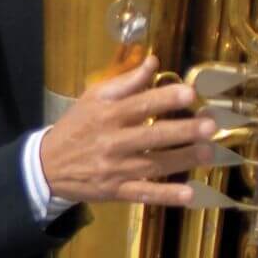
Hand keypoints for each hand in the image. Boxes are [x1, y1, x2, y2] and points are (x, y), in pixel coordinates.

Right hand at [40, 56, 218, 206]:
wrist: (47, 165)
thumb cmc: (76, 126)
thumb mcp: (93, 98)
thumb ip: (125, 82)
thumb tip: (153, 62)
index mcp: (108, 114)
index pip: (140, 104)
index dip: (165, 98)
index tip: (190, 93)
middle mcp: (113, 141)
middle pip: (153, 136)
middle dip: (183, 131)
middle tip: (210, 126)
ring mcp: (116, 168)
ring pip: (154, 164)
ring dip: (184, 160)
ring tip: (210, 153)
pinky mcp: (117, 191)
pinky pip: (145, 193)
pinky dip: (166, 195)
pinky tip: (190, 195)